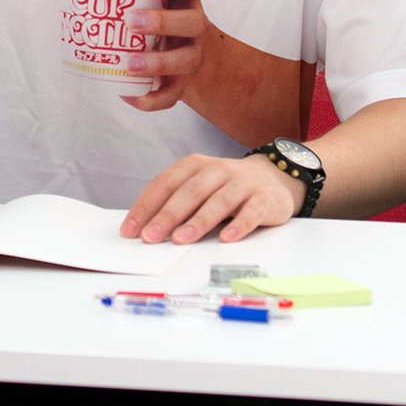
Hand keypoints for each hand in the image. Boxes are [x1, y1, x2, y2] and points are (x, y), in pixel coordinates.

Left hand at [120, 152, 304, 244]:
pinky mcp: (264, 200)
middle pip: (189, 193)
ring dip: (197, 221)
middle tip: (150, 237)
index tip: (130, 228)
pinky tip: (225, 238)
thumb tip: (145, 227)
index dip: (146, 205)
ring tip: (181, 239)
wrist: (275, 177)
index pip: (165, 183)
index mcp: (195, 165)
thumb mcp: (200, 185)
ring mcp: (242, 184)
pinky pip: (250, 214)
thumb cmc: (227, 186)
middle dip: (167, 215)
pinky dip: (237, 226)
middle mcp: (217, 171)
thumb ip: (177, 201)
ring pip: (217, 202)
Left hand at [121, 0, 205, 110]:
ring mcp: (191, 55)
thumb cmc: (156, 15)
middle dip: (162, 22)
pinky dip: (150, 99)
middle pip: (192, 22)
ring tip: (129, 63)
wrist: (187, 53)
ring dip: (159, 62)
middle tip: (131, 21)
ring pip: (186, 60)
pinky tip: (126, 95)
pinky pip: (172, 95)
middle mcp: (194, 25)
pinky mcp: (183, 83)